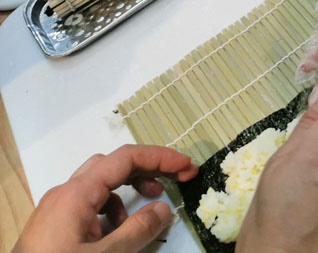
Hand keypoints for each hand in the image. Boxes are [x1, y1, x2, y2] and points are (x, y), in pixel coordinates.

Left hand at [12, 144, 196, 252]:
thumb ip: (136, 232)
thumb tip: (163, 209)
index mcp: (77, 192)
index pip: (125, 158)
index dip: (160, 158)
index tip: (187, 167)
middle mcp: (65, 193)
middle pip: (112, 166)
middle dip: (146, 170)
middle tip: (176, 181)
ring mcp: (56, 210)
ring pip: (99, 186)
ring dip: (127, 194)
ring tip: (144, 217)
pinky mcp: (51, 229)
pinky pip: (87, 207)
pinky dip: (108, 213)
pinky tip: (114, 237)